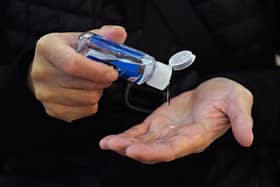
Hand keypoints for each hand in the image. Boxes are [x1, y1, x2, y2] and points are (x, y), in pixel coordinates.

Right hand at [29, 25, 126, 121]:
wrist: (48, 69)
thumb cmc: (68, 52)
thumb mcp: (82, 39)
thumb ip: (103, 36)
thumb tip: (120, 33)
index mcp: (48, 48)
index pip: (74, 64)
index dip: (98, 71)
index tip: (113, 73)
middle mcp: (41, 72)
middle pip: (84, 85)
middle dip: (103, 81)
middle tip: (105, 75)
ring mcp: (45, 94)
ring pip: (88, 99)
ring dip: (98, 91)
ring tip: (93, 82)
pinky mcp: (53, 110)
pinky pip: (86, 111)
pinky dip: (92, 103)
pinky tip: (86, 92)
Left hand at [100, 78, 253, 163]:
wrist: (216, 91)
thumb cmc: (227, 97)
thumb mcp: (238, 102)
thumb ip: (241, 120)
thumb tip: (247, 139)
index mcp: (196, 136)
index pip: (173, 148)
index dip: (154, 151)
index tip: (134, 150)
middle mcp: (179, 139)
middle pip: (153, 149)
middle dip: (132, 149)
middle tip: (112, 145)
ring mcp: (167, 131)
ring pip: (144, 142)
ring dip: (124, 143)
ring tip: (106, 143)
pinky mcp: (159, 122)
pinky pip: (141, 131)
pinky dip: (127, 135)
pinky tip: (113, 137)